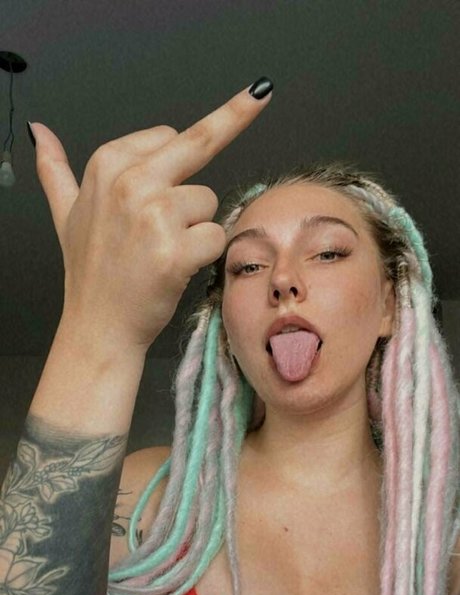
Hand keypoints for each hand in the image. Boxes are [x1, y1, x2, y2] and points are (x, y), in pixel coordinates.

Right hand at [30, 79, 272, 354]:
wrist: (99, 326)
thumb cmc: (89, 272)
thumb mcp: (64, 214)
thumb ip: (55, 169)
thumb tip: (38, 130)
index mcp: (106, 165)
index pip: (168, 136)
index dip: (174, 164)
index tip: (169, 179)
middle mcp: (130, 182)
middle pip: (200, 143)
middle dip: (233, 118)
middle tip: (256, 101)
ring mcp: (154, 216)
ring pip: (208, 201)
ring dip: (196, 228)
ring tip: (162, 252)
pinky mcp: (176, 251)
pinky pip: (216, 236)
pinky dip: (205, 255)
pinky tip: (177, 269)